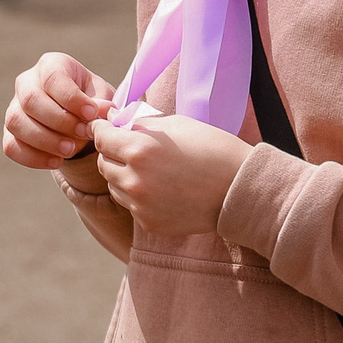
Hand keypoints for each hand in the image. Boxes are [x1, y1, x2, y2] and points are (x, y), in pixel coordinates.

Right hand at [3, 52, 113, 169]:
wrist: (78, 120)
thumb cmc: (90, 102)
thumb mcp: (101, 97)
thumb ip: (101, 104)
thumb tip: (101, 111)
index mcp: (51, 65)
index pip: (53, 77)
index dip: (71, 97)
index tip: (91, 114)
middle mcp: (26, 82)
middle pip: (31, 100)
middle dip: (59, 121)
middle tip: (83, 134)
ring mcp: (14, 107)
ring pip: (16, 123)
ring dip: (45, 140)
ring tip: (70, 150)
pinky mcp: (10, 132)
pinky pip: (11, 146)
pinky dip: (34, 157)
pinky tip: (56, 161)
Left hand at [89, 115, 252, 238]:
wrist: (242, 189)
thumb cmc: (213, 149)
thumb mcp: (176, 124)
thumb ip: (140, 124)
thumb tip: (114, 119)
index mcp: (139, 150)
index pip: (100, 137)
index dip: (102, 129)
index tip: (106, 127)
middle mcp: (134, 180)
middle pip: (102, 163)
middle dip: (113, 153)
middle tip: (131, 147)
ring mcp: (141, 205)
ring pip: (114, 186)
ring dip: (123, 175)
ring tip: (151, 169)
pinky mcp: (149, 223)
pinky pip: (131, 205)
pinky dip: (138, 196)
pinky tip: (162, 189)